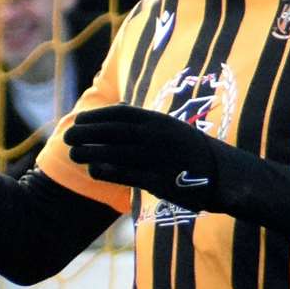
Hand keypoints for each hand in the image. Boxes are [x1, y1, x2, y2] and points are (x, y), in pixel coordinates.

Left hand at [63, 104, 243, 211]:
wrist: (222, 174)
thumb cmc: (186, 149)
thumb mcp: (168, 127)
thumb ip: (142, 121)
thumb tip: (115, 106)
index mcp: (159, 121)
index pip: (121, 114)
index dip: (96, 117)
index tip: (78, 121)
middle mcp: (158, 137)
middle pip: (114, 133)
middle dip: (87, 134)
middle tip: (67, 137)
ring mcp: (159, 159)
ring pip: (117, 154)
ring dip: (92, 153)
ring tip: (73, 154)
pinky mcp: (162, 181)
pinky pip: (129, 175)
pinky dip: (109, 172)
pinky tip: (93, 171)